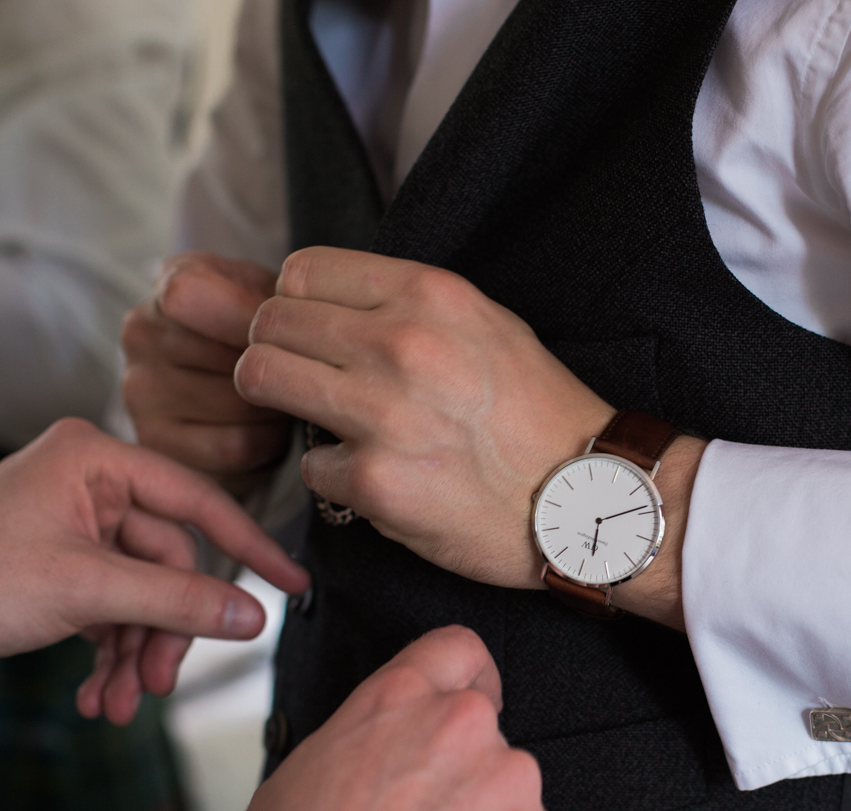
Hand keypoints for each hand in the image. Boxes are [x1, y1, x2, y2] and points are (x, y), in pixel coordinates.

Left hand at [0, 419, 309, 722]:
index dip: (250, 547)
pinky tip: (95, 695)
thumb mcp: (85, 591)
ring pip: (142, 595)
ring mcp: (71, 529)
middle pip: (169, 563)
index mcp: (94, 459)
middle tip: (158, 683)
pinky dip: (110, 653)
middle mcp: (86, 486)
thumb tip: (252, 616)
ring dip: (136, 652)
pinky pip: (112, 611)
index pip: (197, 502)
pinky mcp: (56, 570)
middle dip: (165, 630)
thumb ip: (177, 601)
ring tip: (118, 702)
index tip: (292, 584)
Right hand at [121, 252, 289, 494]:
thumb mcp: (272, 299)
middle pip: (226, 356)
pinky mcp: (158, 443)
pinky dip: (266, 440)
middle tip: (301, 373)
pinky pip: (232, 445)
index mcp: (170, 288)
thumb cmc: (260, 335)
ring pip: (235, 404)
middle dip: (277, 368)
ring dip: (276, 406)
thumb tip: (291, 326)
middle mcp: (141, 337)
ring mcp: (140, 393)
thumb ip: (277, 301)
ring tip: (285, 398)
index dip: (250, 317)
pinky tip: (271, 428)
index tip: (284, 331)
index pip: (188, 295)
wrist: (238, 388)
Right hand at [228, 626, 572, 810]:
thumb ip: (373, 738)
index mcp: (399, 699)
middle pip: (487, 741)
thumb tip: (389, 752)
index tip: (476, 697)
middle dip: (466, 784)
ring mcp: (512, 785)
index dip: (470, 677)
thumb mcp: (310, 769)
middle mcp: (464, 726)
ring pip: (513, 804)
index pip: (458, 651)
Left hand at [236, 247, 704, 627]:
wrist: (588, 500)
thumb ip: (412, 305)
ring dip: (285, 404)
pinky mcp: (375, 481)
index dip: (296, 303)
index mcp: (430, 295)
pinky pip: (308, 465)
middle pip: (269, 322)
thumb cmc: (541, 415)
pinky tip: (375, 478)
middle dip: (278, 351)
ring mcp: (383, 414)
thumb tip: (335, 302)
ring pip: (262, 380)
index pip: (302, 271)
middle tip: (307, 381)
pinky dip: (333, 476)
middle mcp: (400, 344)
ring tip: (324, 422)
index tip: (311, 332)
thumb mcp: (490, 325)